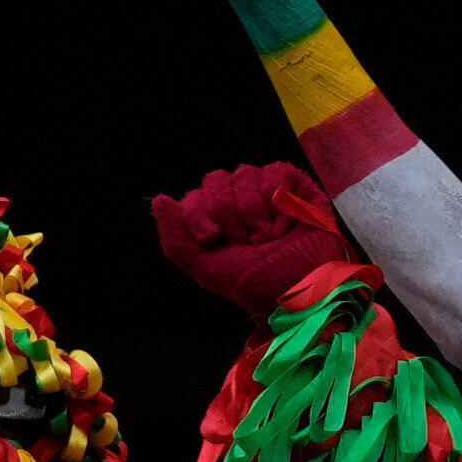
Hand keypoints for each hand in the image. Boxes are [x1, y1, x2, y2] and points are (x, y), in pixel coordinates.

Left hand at [148, 162, 339, 315]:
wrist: (301, 289)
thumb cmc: (256, 282)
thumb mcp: (205, 268)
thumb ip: (175, 238)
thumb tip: (160, 199)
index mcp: (215, 218)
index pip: (194, 196)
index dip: (198, 215)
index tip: (213, 239)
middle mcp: (238, 200)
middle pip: (216, 180)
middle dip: (228, 215)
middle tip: (248, 242)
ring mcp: (267, 190)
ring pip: (245, 174)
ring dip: (254, 212)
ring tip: (269, 236)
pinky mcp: (296, 186)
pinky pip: (275, 172)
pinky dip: (278, 200)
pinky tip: (287, 223)